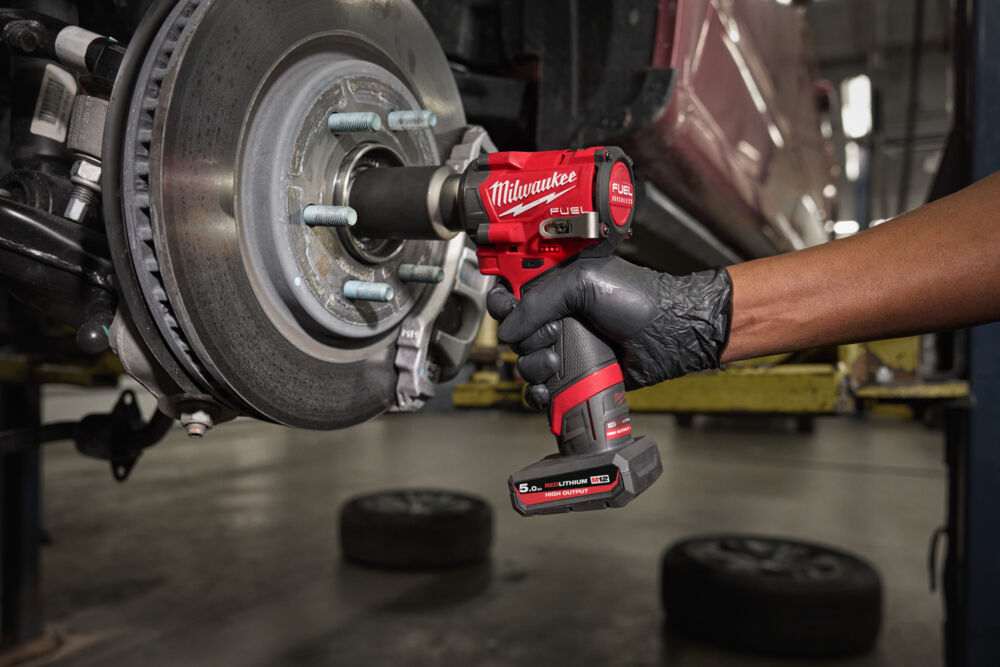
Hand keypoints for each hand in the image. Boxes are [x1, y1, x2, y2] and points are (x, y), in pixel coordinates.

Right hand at [487, 256, 732, 407]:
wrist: (671, 334)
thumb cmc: (639, 300)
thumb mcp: (584, 282)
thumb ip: (539, 301)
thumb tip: (508, 329)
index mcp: (556, 287)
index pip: (513, 295)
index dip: (504, 304)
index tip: (507, 312)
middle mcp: (558, 317)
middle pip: (516, 335)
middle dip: (525, 341)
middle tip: (551, 338)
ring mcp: (567, 348)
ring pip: (526, 365)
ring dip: (532, 368)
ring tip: (556, 364)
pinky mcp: (576, 377)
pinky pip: (544, 391)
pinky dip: (538, 395)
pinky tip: (547, 392)